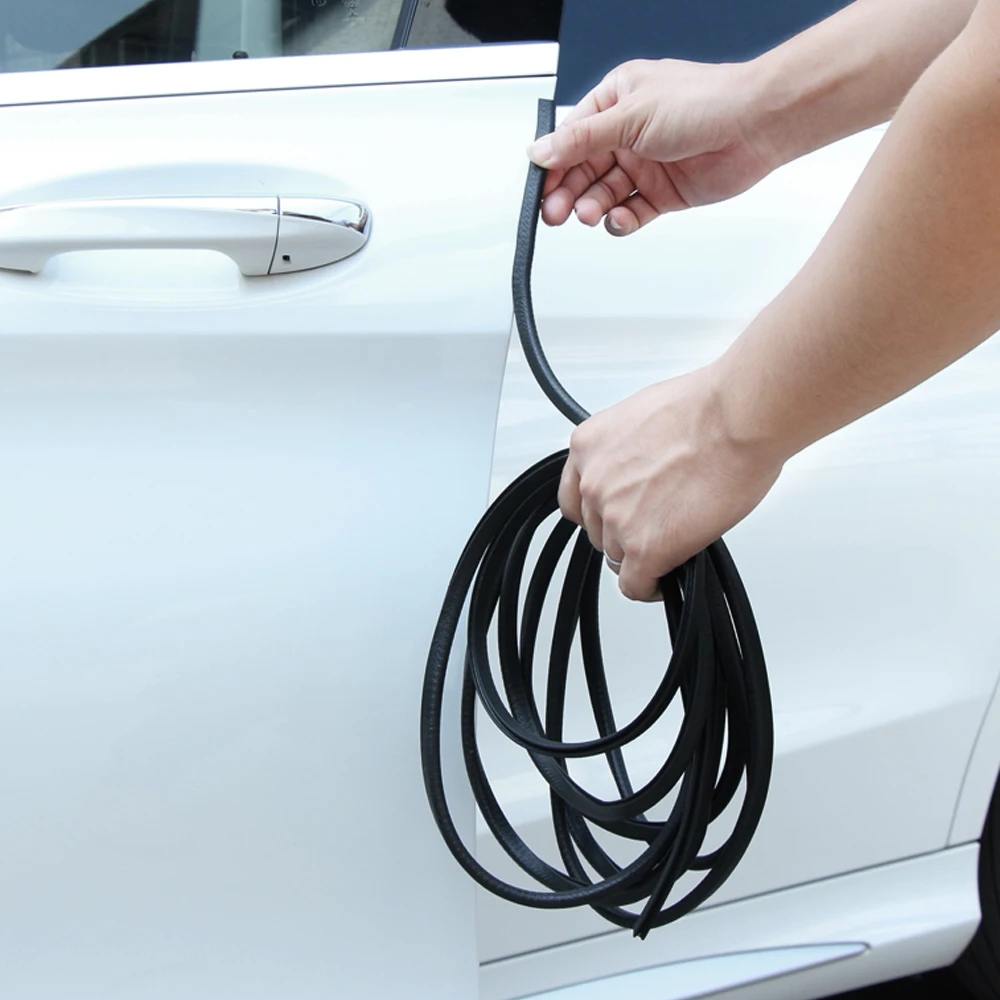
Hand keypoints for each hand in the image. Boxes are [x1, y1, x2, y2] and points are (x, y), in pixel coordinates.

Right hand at [529, 59, 777, 235]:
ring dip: (594, 206)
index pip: (571, 138)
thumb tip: (541, 150)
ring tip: (591, 214)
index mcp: (616, 101)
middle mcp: (628, 133)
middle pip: (584, 170)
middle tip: (556, 212)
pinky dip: (621, 219)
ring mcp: (646, 164)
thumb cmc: (705, 102)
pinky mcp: (663, 193)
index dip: (553, 165)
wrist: (755, 126)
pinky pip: (632, 211)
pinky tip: (618, 219)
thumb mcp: (630, 116)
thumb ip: (582, 140)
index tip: (540, 188)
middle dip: (568, 192)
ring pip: (605, 193)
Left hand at [558, 367, 783, 600]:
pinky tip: (665, 579)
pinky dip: (650, 587)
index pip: (574, 498)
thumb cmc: (708, 408)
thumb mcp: (644, 418)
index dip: (598, 512)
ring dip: (641, 555)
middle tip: (656, 524)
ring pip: (616, 557)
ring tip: (672, 544)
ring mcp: (616, 517)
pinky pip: (635, 585)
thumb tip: (641, 471)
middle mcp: (594, 483)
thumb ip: (628, 452)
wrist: (736, 418)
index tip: (615, 516)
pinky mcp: (645, 547)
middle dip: (623, 531)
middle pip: (597, 530)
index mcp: (588, 447)